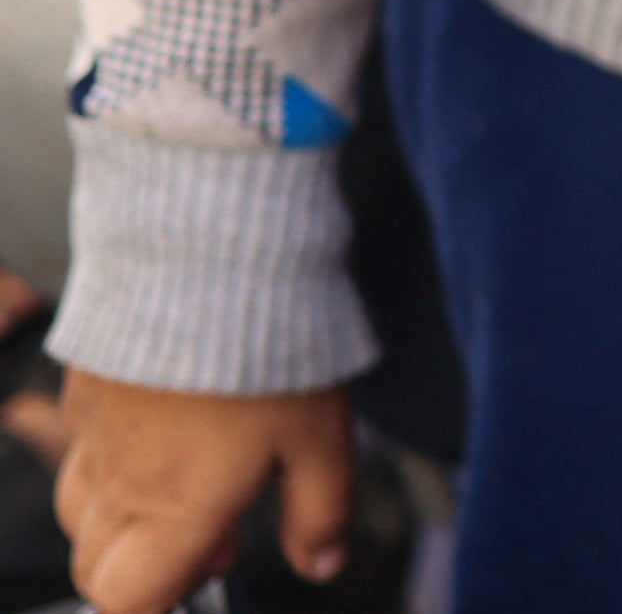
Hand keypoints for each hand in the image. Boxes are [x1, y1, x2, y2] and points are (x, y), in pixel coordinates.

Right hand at [12, 372, 351, 608]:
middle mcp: (120, 484)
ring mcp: (92, 436)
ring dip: (123, 519)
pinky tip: (167, 424)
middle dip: (144, 570)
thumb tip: (322, 565)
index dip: (160, 604)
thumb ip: (320, 511)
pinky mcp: (82, 391)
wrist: (209, 261)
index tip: (207, 575)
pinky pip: (80, 447)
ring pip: (79, 512)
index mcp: (175, 510)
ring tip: (192, 477)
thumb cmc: (271, 349)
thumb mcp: (323, 437)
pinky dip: (111, 458)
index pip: (127, 601)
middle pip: (94, 568)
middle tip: (217, 528)